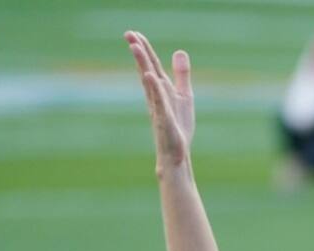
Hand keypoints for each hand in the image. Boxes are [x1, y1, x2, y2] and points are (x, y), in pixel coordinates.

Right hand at [125, 31, 193, 171]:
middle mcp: (156, 96)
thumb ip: (182, 74)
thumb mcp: (184, 95)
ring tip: (135, 47)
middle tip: (128, 33)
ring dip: (143, 64)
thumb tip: (180, 51)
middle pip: (147, 69)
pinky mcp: (164, 119)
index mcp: (161, 90)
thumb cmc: (177, 127)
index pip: (151, 65)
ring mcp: (158, 107)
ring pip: (149, 82)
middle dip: (139, 52)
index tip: (134, 33)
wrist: (177, 154)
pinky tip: (150, 76)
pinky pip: (159, 102)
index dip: (144, 50)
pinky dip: (155, 89)